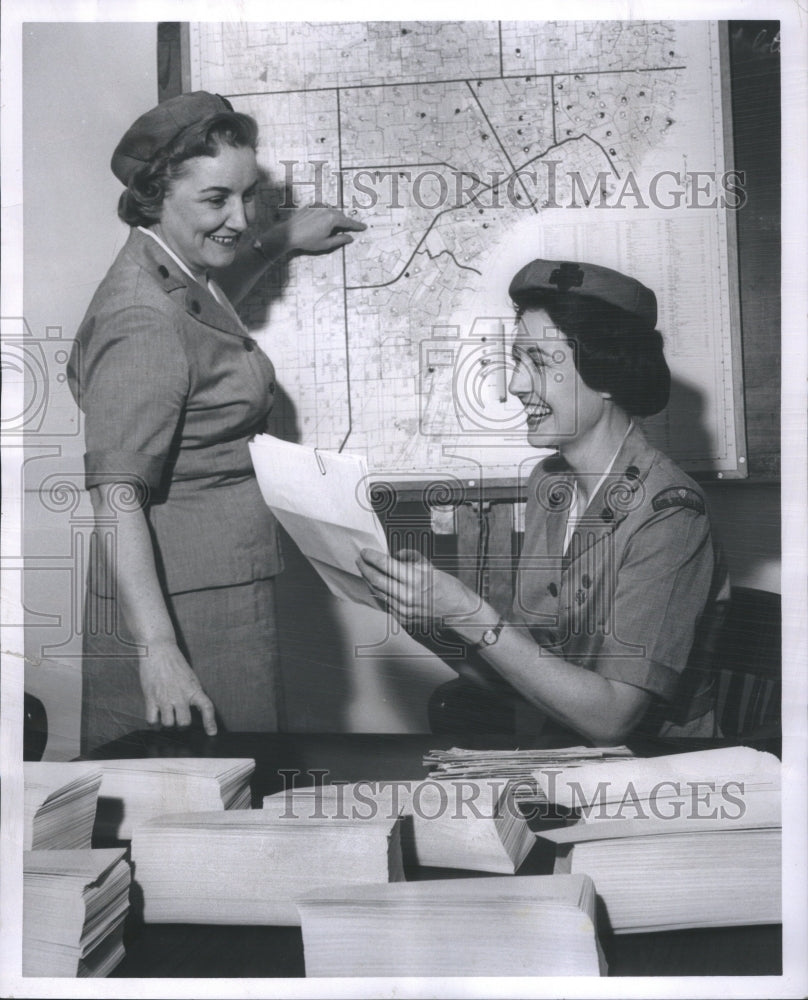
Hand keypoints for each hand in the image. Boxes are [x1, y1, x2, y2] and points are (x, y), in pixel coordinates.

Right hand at [138, 641, 217, 734]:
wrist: (159, 649)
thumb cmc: (174, 662)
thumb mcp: (189, 676)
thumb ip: (191, 692)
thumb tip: (192, 707)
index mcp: (194, 688)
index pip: (207, 708)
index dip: (210, 722)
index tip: (212, 733)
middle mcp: (181, 695)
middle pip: (184, 723)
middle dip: (182, 725)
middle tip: (179, 722)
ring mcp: (165, 698)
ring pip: (168, 724)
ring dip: (168, 724)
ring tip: (167, 718)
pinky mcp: (151, 698)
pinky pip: (152, 720)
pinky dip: (154, 724)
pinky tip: (156, 720)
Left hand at [279, 205, 366, 254]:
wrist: (289, 233)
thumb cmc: (307, 240)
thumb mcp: (326, 243)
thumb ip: (340, 239)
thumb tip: (350, 237)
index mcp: (332, 218)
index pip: (348, 222)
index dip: (357, 226)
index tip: (363, 227)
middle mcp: (326, 209)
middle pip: (340, 215)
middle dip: (345, 222)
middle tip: (349, 229)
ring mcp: (318, 206)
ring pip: (332, 211)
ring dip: (335, 218)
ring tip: (334, 227)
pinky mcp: (311, 206)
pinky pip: (323, 208)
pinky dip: (326, 214)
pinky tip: (322, 221)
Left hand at [357, 548, 480, 627]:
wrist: (458, 612)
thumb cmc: (448, 589)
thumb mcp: (431, 567)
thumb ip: (411, 559)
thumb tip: (396, 555)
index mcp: (416, 579)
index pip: (386, 565)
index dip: (372, 557)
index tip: (365, 552)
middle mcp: (408, 595)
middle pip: (377, 580)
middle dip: (365, 568)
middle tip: (360, 560)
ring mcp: (404, 609)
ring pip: (378, 592)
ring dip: (369, 580)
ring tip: (366, 570)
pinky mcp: (403, 618)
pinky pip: (385, 603)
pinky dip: (379, 592)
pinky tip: (377, 585)